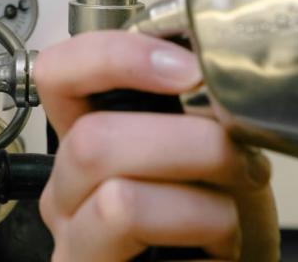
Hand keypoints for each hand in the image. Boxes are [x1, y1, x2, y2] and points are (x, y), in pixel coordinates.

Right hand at [34, 31, 279, 261]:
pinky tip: (215, 257)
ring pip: (119, 202)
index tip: (189, 70)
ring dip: (203, 207)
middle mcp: (65, 191)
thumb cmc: (214, 221)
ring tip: (229, 220)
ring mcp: (75, 246)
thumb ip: (197, 109)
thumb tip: (219, 69)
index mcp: (85, 140)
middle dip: (191, 143)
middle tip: (241, 162)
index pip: (57, 73)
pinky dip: (209, 255)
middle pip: (93, 141)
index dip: (115, 57)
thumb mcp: (208, 150)